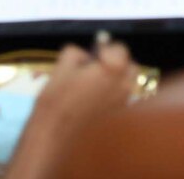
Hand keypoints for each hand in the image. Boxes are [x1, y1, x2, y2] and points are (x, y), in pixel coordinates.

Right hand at [9, 42, 137, 177]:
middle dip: (116, 63)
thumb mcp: (62, 66)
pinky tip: (93, 99)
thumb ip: (77, 53)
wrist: (54, 136)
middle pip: (129, 66)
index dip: (105, 48)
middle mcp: (124, 86)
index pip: (120, 49)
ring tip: (94, 83)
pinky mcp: (117, 117)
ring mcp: (123, 103)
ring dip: (116, 79)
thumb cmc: (57, 99)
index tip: (93, 53)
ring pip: (127, 84)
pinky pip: (121, 99)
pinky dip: (112, 95)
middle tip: (96, 66)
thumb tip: (85, 56)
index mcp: (114, 69)